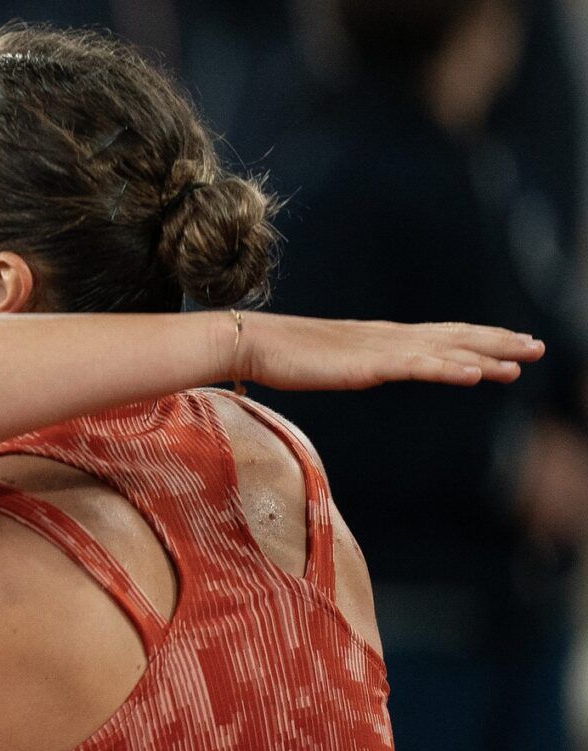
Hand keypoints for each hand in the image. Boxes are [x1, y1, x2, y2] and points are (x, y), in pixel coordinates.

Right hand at [229, 312, 541, 390]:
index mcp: (379, 337)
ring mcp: (380, 348)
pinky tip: (475, 375)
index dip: (478, 337)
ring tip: (523, 361)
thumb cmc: (278, 355)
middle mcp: (388, 336)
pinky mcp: (367, 364)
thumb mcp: (325, 362)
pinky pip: (418, 367)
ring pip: (445, 350)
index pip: (440, 334)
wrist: (251, 343)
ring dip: (487, 355)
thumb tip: (355, 371)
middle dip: (498, 342)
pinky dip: (450, 369)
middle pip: (454, 337)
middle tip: (538, 346)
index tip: (510, 342)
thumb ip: (348, 365)